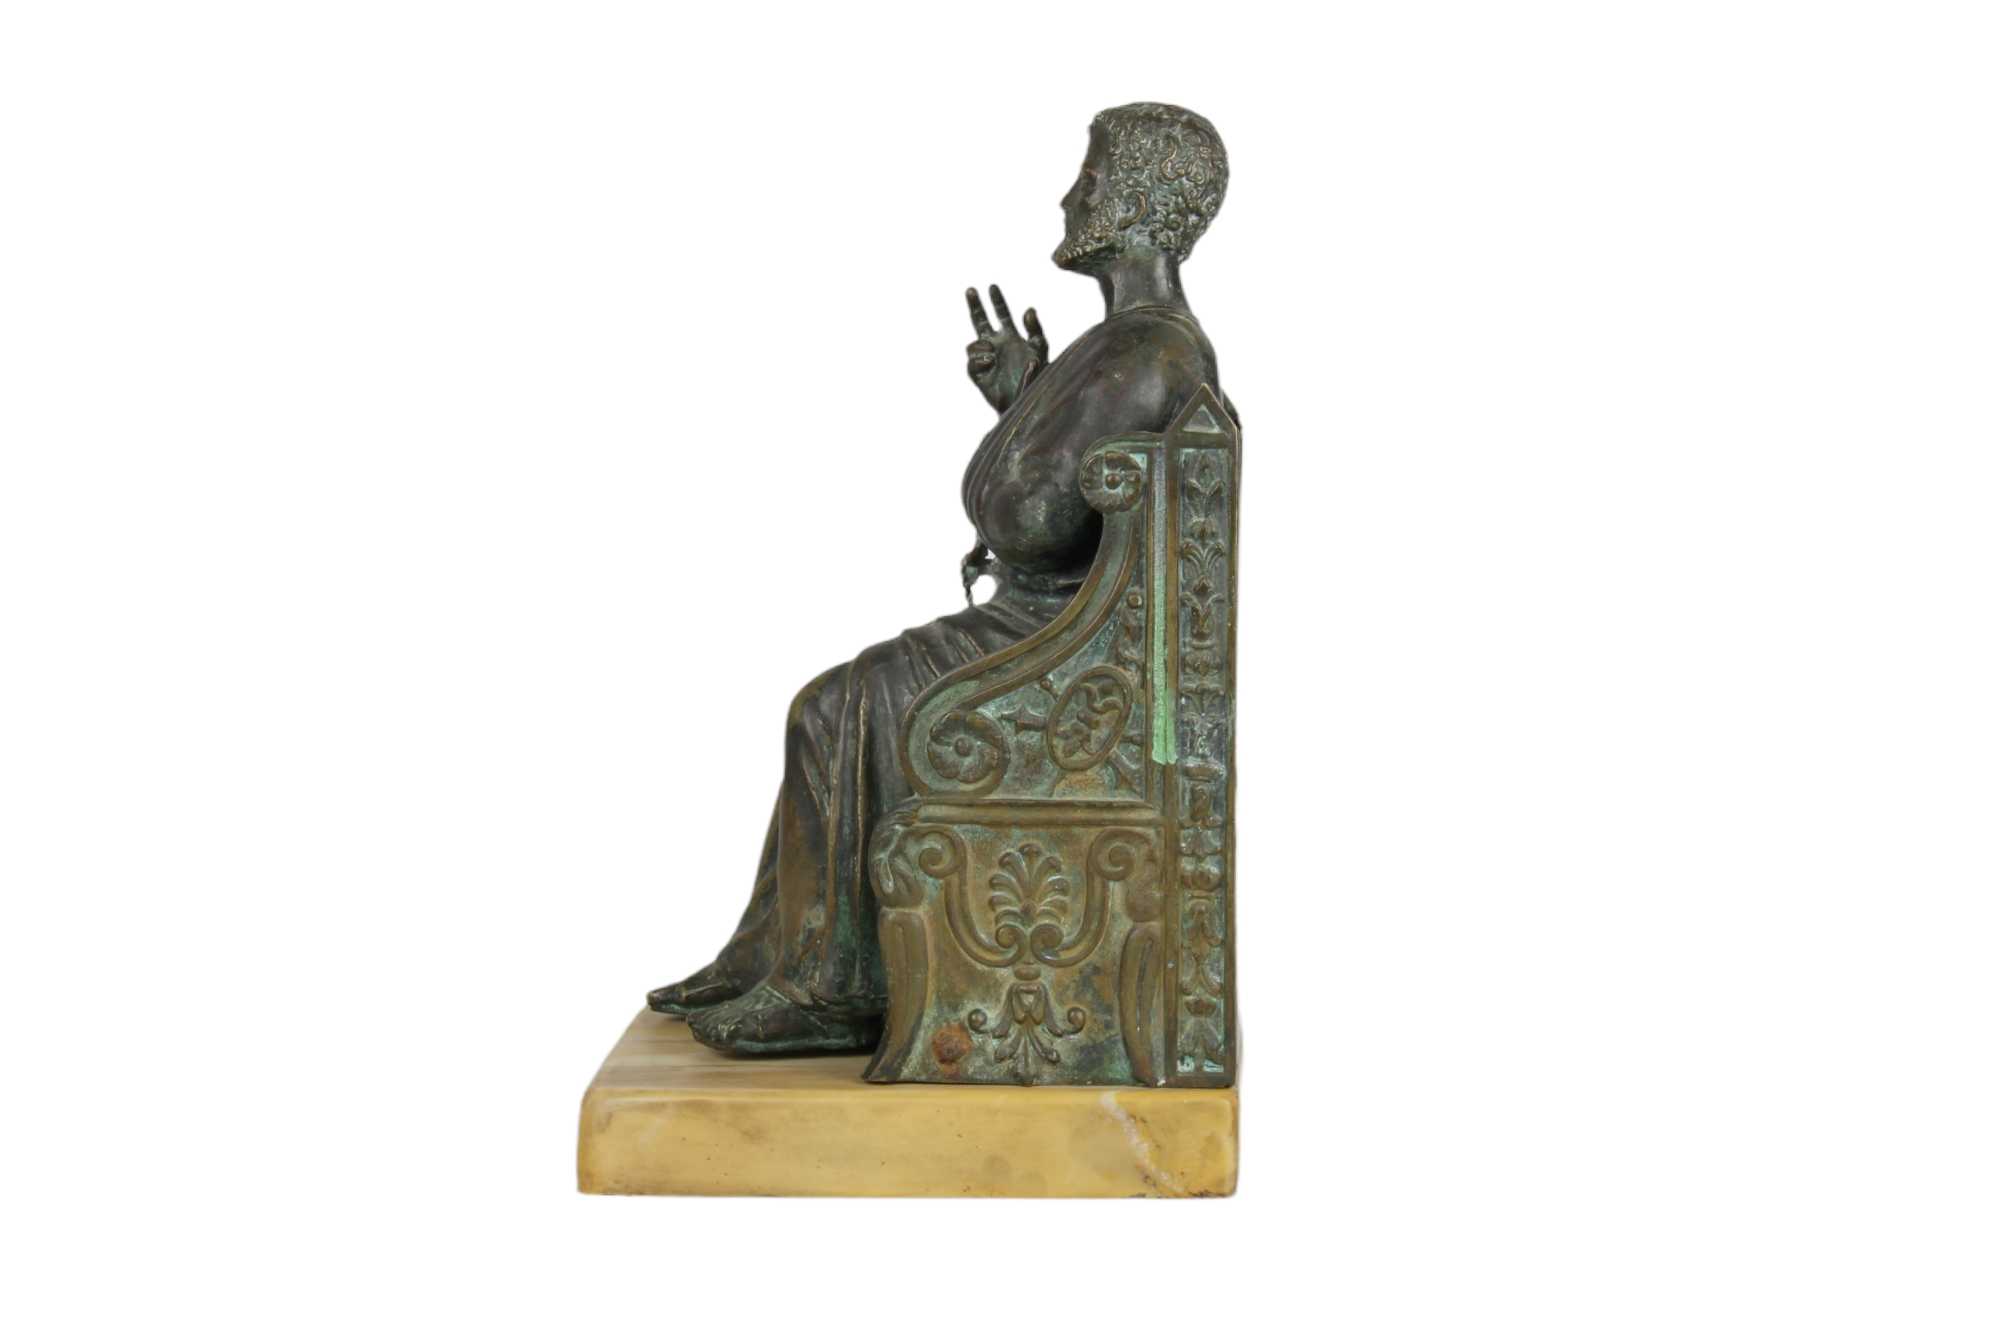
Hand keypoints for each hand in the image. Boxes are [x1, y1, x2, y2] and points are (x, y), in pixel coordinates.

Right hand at [965, 284, 1047, 413]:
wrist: (1029, 401)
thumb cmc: (1038, 377)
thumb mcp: (1041, 350)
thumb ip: (1036, 329)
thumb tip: (1029, 309)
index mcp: (1011, 337)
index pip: (1000, 314)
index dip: (996, 300)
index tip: (992, 286)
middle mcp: (996, 345)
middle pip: (980, 321)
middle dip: (975, 305)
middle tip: (971, 289)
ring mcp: (986, 360)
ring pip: (973, 344)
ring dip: (981, 345)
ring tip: (993, 353)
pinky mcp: (979, 376)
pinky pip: (971, 363)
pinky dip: (979, 359)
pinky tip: (990, 360)